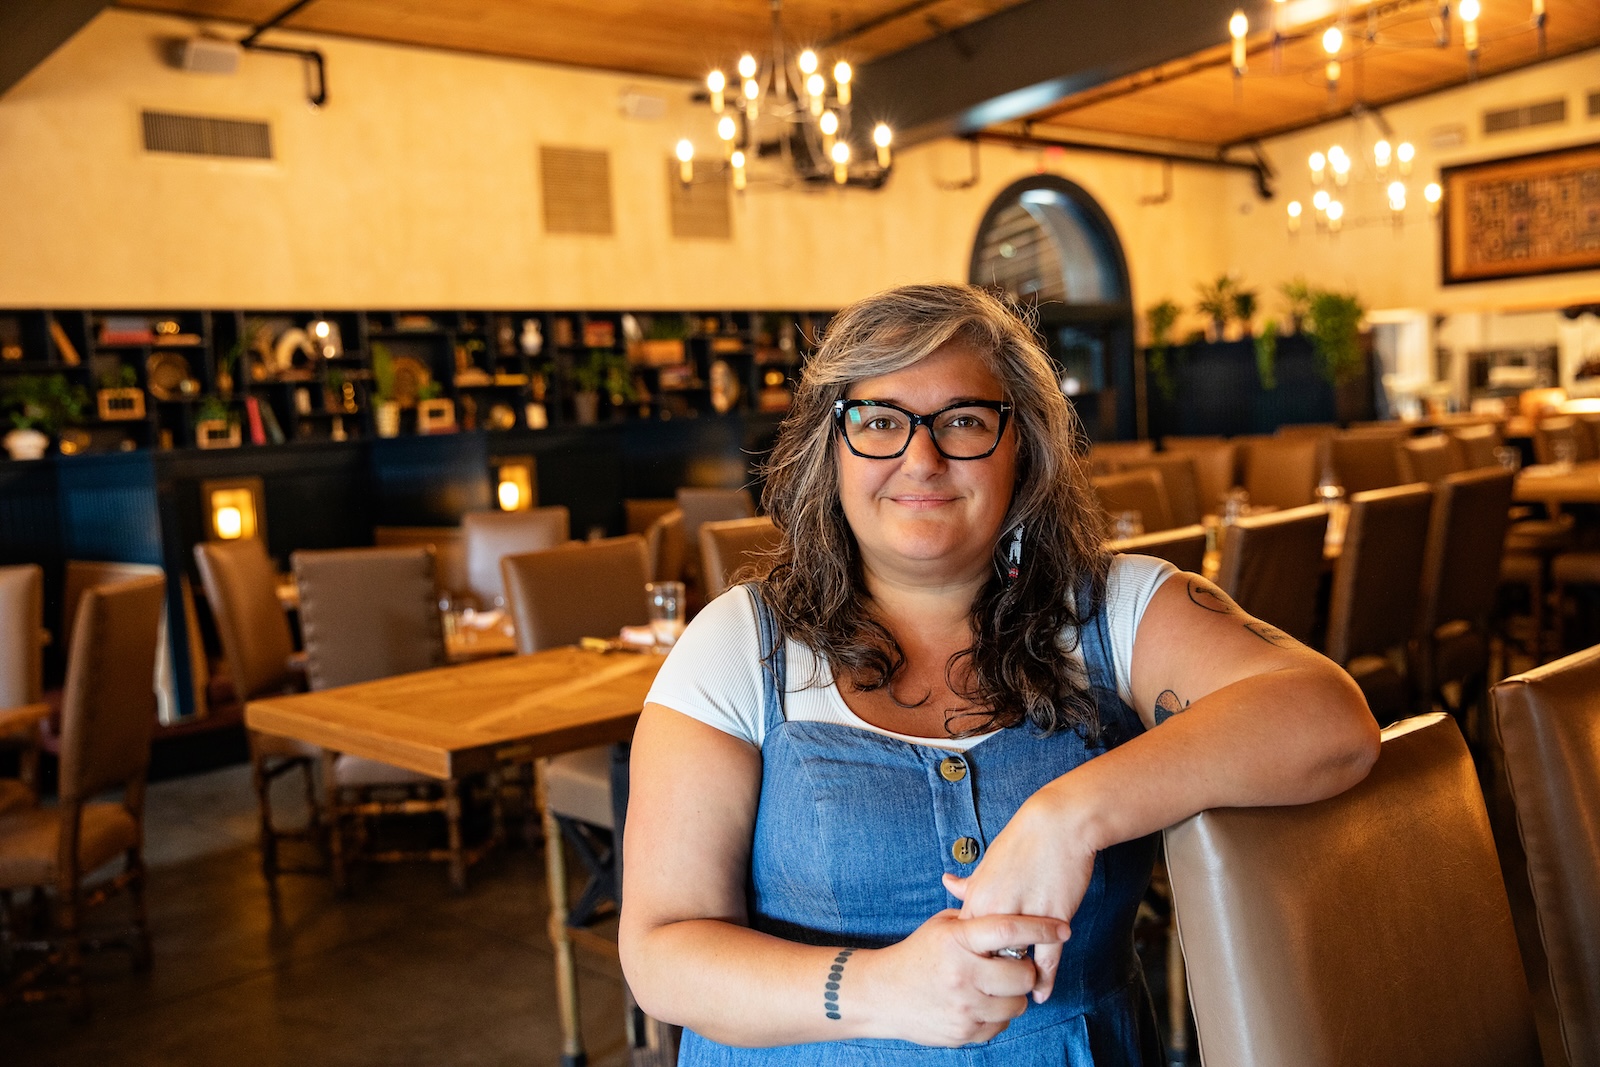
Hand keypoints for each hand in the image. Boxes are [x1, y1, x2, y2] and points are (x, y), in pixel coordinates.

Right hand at [858, 909, 1069, 1045]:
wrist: (882, 994)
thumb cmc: (917, 955)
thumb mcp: (942, 927)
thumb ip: (975, 919)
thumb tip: (1012, 909)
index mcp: (957, 940)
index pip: (1009, 929)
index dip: (1041, 927)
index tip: (1062, 927)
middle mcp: (962, 974)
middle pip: (1023, 974)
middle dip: (1026, 969)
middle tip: (1016, 965)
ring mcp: (964, 1007)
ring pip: (1018, 1004)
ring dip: (1013, 995)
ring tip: (995, 985)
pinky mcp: (964, 1032)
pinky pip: (1002, 1025)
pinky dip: (998, 1014)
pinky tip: (981, 1002)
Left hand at [943, 783, 1097, 1004]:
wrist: (1057, 824)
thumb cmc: (1022, 842)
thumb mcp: (989, 863)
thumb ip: (970, 883)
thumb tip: (947, 883)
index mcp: (976, 899)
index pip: (965, 945)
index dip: (968, 964)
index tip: (970, 977)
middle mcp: (995, 912)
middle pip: (986, 960)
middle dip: (988, 980)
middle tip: (990, 998)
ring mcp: (1024, 918)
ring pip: (1016, 964)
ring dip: (1017, 983)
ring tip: (1016, 998)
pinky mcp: (1052, 920)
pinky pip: (1046, 960)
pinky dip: (1043, 980)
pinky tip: (1041, 994)